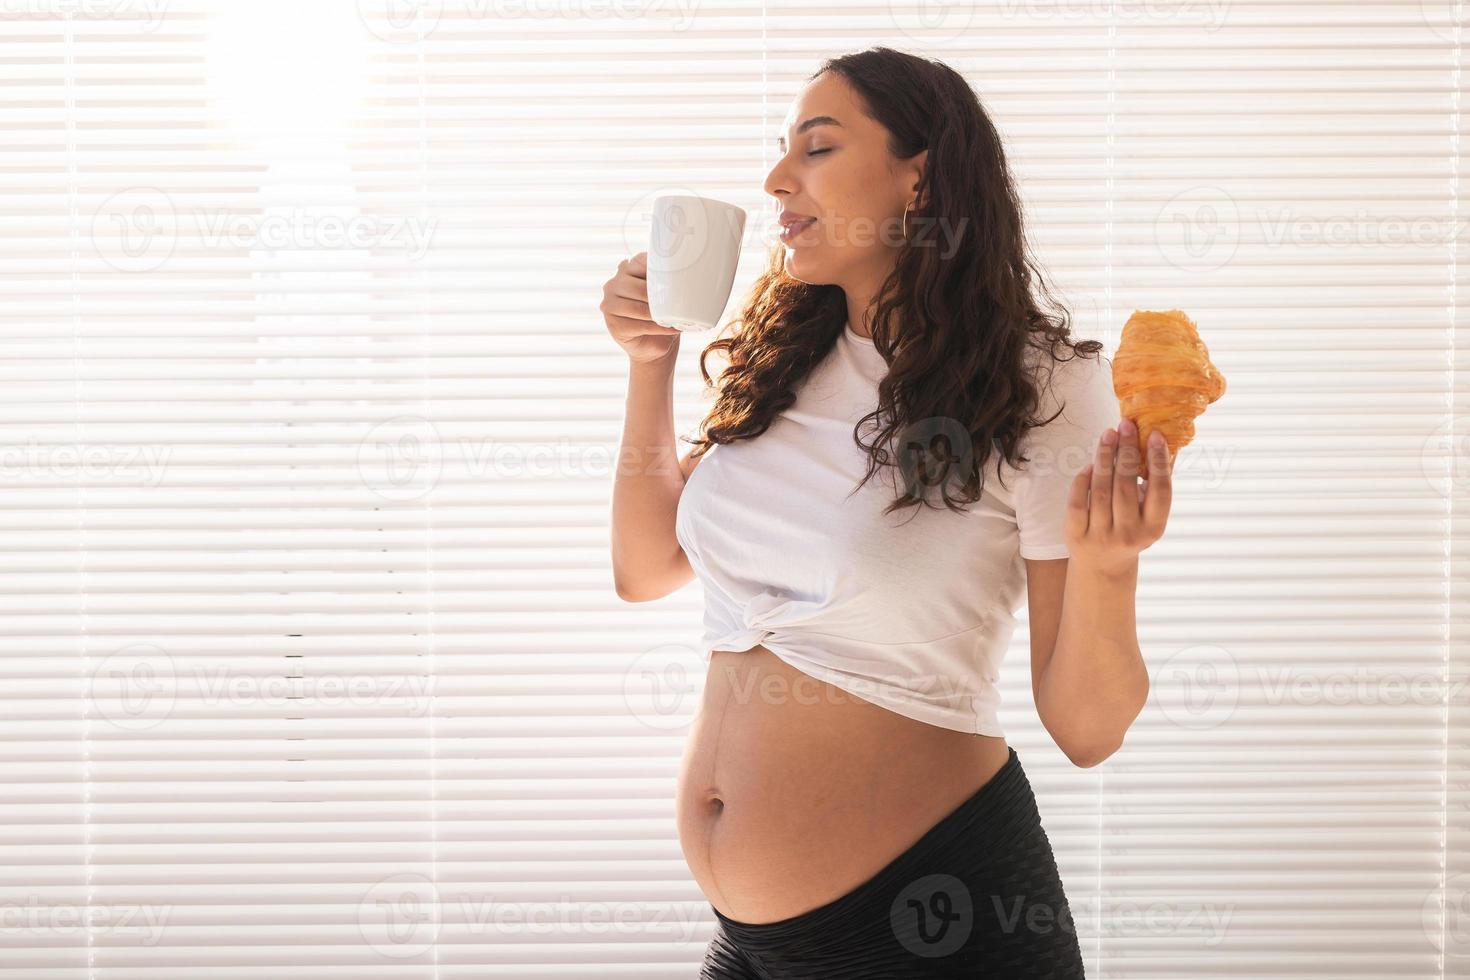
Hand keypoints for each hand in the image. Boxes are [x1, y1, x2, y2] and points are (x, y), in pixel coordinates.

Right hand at [600, 251, 683, 364]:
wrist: (654, 345)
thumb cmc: (662, 314)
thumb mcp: (666, 292)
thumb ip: (669, 278)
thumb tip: (691, 273)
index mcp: (627, 268)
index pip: (642, 262)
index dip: (661, 270)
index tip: (678, 278)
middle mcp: (614, 284)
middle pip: (639, 288)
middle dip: (661, 297)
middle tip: (679, 304)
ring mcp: (609, 304)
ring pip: (638, 308)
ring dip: (660, 315)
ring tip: (677, 318)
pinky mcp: (613, 325)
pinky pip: (639, 325)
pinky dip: (658, 328)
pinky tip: (671, 329)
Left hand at [1063, 416, 1171, 574]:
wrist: (1104, 566)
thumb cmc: (1132, 529)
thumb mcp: (1149, 514)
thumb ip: (1157, 484)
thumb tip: (1166, 443)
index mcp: (1154, 528)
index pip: (1160, 490)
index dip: (1158, 461)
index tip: (1154, 434)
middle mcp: (1129, 534)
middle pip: (1126, 486)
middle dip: (1126, 452)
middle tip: (1125, 426)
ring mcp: (1101, 536)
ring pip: (1101, 490)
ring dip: (1104, 458)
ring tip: (1107, 435)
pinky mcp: (1076, 536)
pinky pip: (1077, 501)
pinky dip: (1083, 480)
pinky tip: (1090, 464)